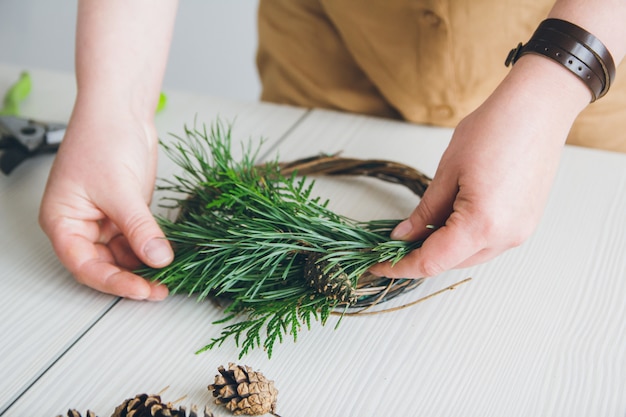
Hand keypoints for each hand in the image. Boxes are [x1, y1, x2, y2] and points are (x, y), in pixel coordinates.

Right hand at [39, 109, 172, 299]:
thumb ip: (139, 228)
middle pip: (103, 265)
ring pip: (122, 255)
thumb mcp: (121, 191)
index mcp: (63, 221)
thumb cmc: (103, 138)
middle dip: (131, 278)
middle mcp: (80, 225)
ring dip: (143, 265)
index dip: (113, 283)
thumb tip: (158, 258)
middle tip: (159, 289)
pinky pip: (136, 239)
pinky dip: (150, 248)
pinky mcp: (124, 212)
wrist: (121, 110)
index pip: (85, 265)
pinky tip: (167, 255)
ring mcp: (103, 219)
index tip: (142, 291)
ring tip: (168, 275)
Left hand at [371, 55, 588, 278]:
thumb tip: (402, 236)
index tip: (377, 266)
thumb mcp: (447, 172)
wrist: (538, 109)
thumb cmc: (495, 130)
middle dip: (418, 256)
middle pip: (450, 263)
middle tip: (391, 243)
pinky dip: (462, 240)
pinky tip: (447, 222)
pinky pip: (486, 244)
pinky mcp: (524, 224)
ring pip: (468, 256)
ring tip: (417, 230)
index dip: (400, 267)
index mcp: (482, 225)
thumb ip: (424, 212)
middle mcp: (505, 237)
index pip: (431, 262)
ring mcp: (519, 233)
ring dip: (441, 249)